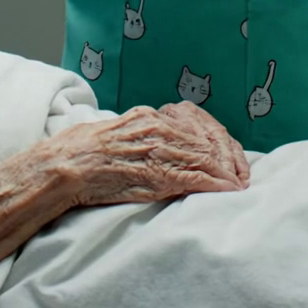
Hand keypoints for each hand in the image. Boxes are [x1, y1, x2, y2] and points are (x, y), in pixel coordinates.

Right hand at [56, 100, 248, 208]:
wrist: (65, 165)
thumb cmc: (82, 152)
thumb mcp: (116, 134)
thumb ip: (139, 135)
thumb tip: (156, 146)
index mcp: (147, 116)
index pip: (194, 122)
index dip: (216, 138)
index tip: (226, 153)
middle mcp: (156, 127)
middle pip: (206, 138)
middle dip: (228, 156)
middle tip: (241, 172)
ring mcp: (157, 149)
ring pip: (205, 156)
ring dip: (227, 172)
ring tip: (239, 184)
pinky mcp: (156, 173)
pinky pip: (195, 177)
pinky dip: (216, 184)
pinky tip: (228, 191)